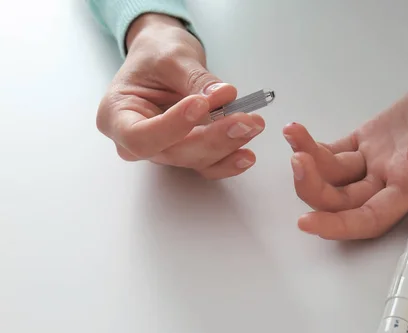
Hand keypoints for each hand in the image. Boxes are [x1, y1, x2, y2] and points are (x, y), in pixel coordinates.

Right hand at [96, 13, 264, 178]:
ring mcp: (163, 149)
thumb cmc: (155, 54)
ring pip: (194, 159)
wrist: (164, 57)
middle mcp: (136, 141)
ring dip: (227, 146)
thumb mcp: (171, 56)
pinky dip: (228, 160)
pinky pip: (207, 165)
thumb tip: (223, 97)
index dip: (172, 127)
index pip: (140, 136)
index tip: (199, 104)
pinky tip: (246, 155)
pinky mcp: (186, 152)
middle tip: (243, 120)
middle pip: (174, 152)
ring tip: (252, 125)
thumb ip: (195, 79)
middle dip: (212, 138)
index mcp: (116, 116)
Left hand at [283, 61, 407, 239]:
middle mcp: (390, 178)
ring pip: (332, 176)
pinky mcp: (368, 139)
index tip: (309, 224)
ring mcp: (376, 159)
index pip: (371, 218)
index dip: (340, 226)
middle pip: (342, 201)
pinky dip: (313, 145)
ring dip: (308, 163)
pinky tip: (299, 133)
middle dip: (312, 189)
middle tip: (297, 162)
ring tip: (294, 136)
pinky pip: (334, 151)